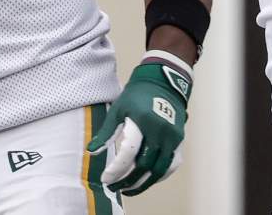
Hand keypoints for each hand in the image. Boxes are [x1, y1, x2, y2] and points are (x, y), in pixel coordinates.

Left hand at [89, 57, 191, 195]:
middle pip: (144, 165)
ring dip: (143, 183)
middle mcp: (160, 131)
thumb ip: (107, 132)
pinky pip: (171, 165)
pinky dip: (158, 176)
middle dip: (127, 180)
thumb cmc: (137, 95)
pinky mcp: (179, 140)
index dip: (116, 169)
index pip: (129, 153)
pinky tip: (146, 180)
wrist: (164, 81)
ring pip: (159, 169)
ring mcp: (172, 137)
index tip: (105, 179)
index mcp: (143, 121)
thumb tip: (91, 152)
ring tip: (128, 189)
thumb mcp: (119, 109)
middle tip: (114, 187)